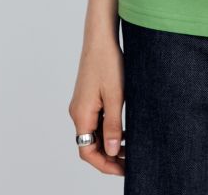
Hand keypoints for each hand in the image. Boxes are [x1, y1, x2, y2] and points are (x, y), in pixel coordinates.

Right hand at [68, 36, 125, 175]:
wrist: (100, 37)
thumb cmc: (108, 62)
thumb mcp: (115, 96)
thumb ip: (113, 125)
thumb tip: (111, 152)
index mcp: (81, 114)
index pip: (88, 152)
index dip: (105, 164)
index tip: (123, 169)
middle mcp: (78, 112)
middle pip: (89, 145)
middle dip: (108, 156)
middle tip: (130, 162)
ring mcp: (82, 104)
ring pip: (93, 133)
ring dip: (109, 143)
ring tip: (129, 148)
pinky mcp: (88, 96)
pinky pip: (95, 121)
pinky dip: (108, 130)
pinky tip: (123, 130)